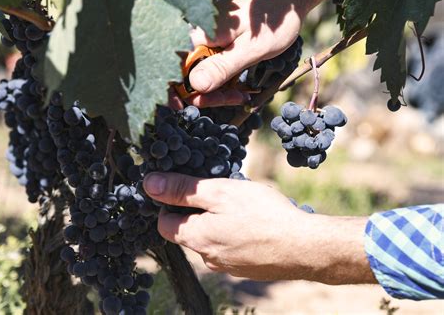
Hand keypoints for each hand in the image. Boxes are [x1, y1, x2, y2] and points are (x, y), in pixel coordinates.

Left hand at [143, 172, 375, 283]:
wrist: (304, 247)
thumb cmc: (263, 215)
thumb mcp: (219, 192)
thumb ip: (183, 189)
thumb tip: (148, 184)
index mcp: (195, 238)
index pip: (164, 224)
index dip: (169, 204)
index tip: (186, 189)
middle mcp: (207, 258)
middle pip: (188, 231)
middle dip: (198, 211)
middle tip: (220, 193)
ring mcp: (228, 266)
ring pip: (211, 239)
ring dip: (218, 222)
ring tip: (241, 207)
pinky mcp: (246, 269)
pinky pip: (231, 248)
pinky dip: (235, 234)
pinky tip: (253, 223)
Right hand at [185, 0, 343, 106]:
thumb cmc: (272, 19)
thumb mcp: (250, 49)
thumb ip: (222, 68)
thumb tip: (195, 86)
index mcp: (199, 35)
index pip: (175, 70)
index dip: (180, 92)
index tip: (197, 105)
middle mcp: (196, 37)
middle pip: (187, 76)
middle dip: (208, 94)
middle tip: (236, 98)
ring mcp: (205, 40)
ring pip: (200, 76)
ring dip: (219, 90)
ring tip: (242, 93)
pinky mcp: (214, 44)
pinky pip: (211, 68)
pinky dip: (224, 81)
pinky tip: (240, 87)